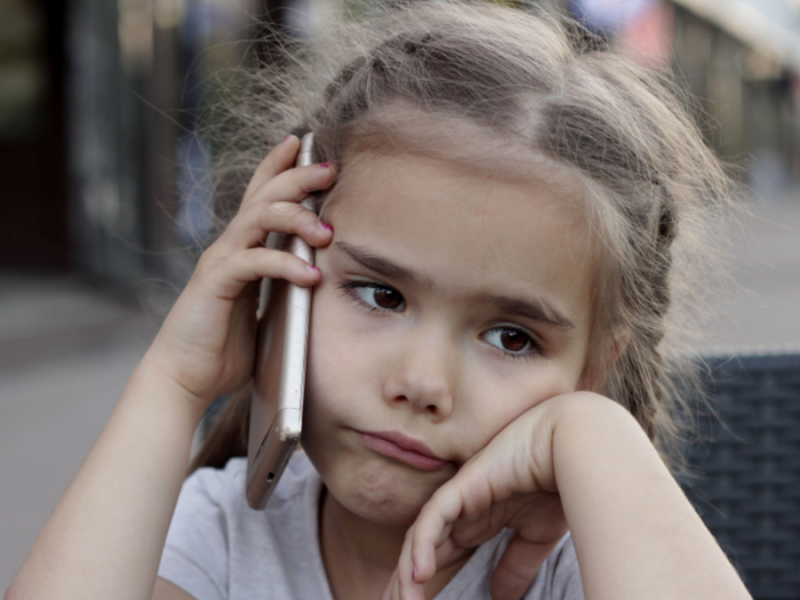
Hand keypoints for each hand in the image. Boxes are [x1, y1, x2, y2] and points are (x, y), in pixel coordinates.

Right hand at [143, 135, 336, 414]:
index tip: (303, 141)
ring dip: (297, 217)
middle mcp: (230, 247)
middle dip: (298, 176)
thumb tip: (319, 279)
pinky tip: (311, 275)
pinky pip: (253, 262)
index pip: (260, 195)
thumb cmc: (225, 345)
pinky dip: (285, 264)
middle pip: (264, 196)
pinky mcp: (216, 284)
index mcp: (242, 248)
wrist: (185, 377)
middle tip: (330, 168)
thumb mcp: (265, 308)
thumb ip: (284, 287)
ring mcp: (221, 262)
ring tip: (328, 231)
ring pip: (258, 218)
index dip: (278, 165)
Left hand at [382, 395, 592, 599]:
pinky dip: (421, 545)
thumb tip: (501, 597)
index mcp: (475, 520)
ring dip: (406, 572)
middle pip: (420, 549)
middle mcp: (460, 509)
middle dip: (402, 581)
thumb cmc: (559, 482)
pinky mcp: (461, 487)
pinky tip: (418, 575)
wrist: (574, 445)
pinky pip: (431, 519)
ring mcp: (458, 497)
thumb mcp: (535, 536)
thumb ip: (515, 565)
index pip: (438, 554)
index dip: (421, 581)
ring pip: (419, 538)